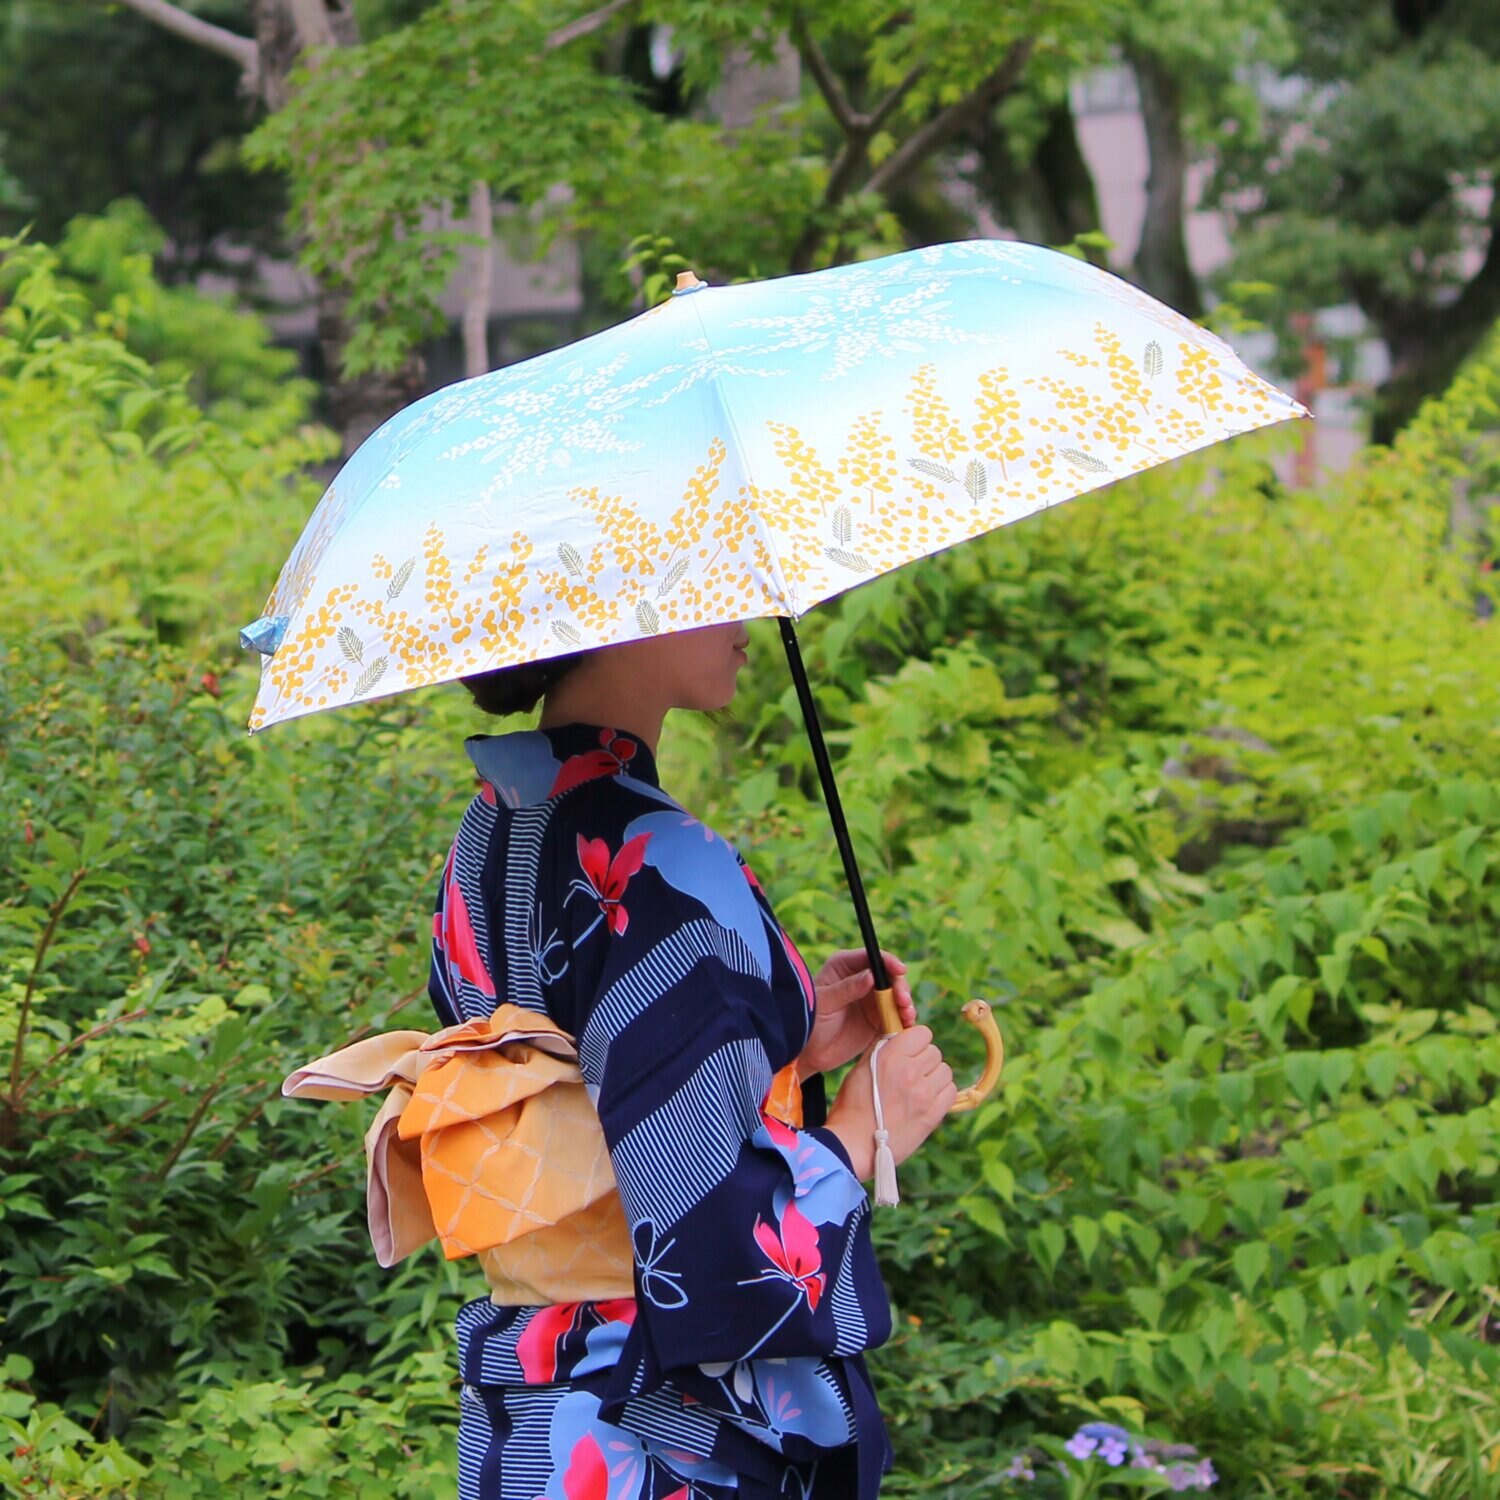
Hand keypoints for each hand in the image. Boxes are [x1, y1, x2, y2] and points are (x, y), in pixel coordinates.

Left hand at [799, 948, 915, 1074]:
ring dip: (906, 1004)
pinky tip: (907, 1025)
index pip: (872, 957)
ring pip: (897, 996)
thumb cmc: (809, 1021)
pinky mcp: (879, 1019)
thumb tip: (871, 976)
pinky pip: (897, 1016)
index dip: (889, 962)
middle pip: (890, 976)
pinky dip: (905, 1019)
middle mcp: (862, 979)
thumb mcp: (824, 1003)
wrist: (809, 1052)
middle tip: (903, 1001)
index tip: (900, 970)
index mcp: (845, 966)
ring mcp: (872, 999)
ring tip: (907, 1016)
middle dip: (900, 986)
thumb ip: (847, 989)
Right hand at [824, 1026, 955, 1180]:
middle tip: (910, 1073)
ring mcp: (924, 1093)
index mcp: (891, 1055)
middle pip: (935, 1052)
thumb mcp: (861, 1068)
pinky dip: (941, 1093)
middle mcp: (910, 1071)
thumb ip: (882, 1048)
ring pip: (945, 1071)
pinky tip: (927, 1100)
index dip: (916, 1041)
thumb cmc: (852, 1105)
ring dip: (934, 1076)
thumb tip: (898, 1035)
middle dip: (924, 1060)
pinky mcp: (932, 1114)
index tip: (909, 1051)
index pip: (922, 1033)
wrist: (854, 1144)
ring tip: (919, 1088)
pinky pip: (951, 1092)